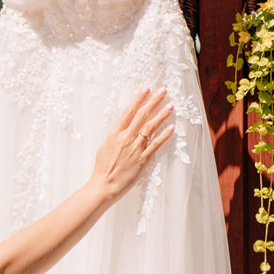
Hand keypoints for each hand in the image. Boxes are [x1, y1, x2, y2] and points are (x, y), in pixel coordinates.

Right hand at [90, 88, 173, 204]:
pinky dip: (164, 135)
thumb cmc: (102, 167)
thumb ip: (115, 136)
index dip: (138, 98)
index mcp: (115, 133)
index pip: (129, 111)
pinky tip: (171, 127)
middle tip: (162, 90)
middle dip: (153, 101)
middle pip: (142, 115)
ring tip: (170, 105)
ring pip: (150, 127)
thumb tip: (123, 127)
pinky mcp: (142, 159)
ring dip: (161, 115)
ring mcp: (135, 148)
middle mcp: (126, 138)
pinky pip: (155, 145)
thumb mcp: (105, 146)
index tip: (146, 88)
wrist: (104, 185)